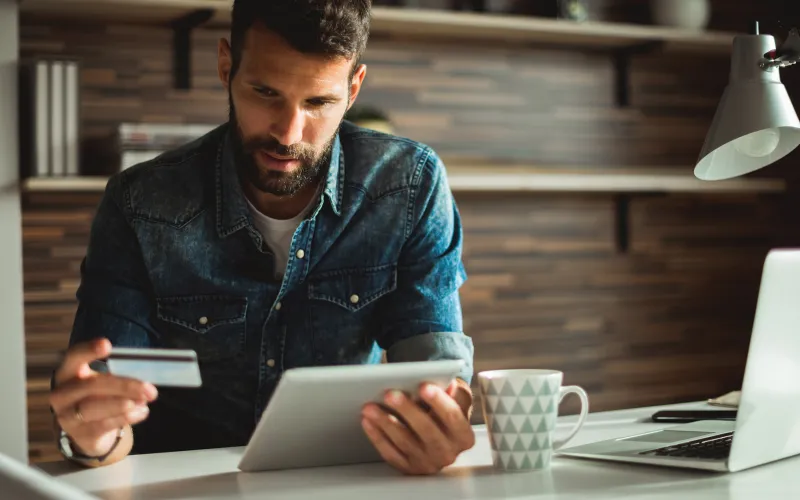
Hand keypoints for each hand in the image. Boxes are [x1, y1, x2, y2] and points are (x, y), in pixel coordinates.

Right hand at [49, 339, 157, 456]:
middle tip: (149, 389)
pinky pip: (103, 425)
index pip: (74, 357)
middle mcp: (62, 394)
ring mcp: (67, 416)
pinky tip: (141, 412)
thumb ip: (118, 375)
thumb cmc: (99, 397)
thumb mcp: (104, 381)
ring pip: (94, 408)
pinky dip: (125, 418)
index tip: (106, 345)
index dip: (88, 350)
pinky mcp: (80, 435)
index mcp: (68, 373)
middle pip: (91, 386)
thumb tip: (146, 372)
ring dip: (122, 404)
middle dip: (124, 386)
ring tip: (144, 401)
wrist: (89, 430)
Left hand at [361, 381, 474, 474]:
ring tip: (370, 407)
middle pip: (427, 430)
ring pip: (405, 442)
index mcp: (463, 436)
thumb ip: (456, 393)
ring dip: (385, 423)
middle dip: (407, 411)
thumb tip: (450, 385)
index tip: (424, 386)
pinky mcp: (408, 468)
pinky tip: (368, 421)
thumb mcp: (458, 400)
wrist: (440, 435)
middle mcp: (448, 453)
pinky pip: (390, 453)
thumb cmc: (446, 412)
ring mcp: (427, 463)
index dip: (438, 401)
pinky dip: (377, 436)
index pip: (453, 417)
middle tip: (389, 394)